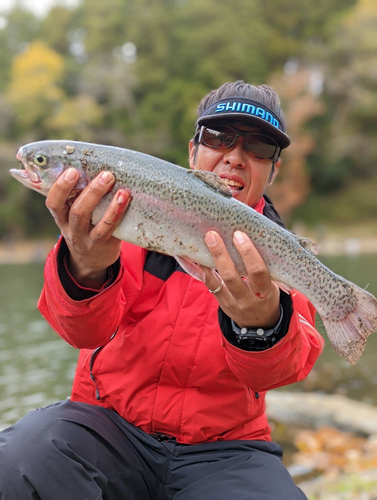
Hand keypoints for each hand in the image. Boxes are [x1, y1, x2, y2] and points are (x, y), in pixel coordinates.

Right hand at [46, 168, 130, 287]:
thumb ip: (76, 196)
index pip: (53, 203)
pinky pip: (111, 229)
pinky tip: (126, 200)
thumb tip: (91, 163)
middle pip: (77, 211)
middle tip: (106, 175)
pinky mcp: (104, 245)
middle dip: (91, 192)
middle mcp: (72, 229)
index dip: (60, 187)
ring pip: (95, 222)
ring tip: (120, 188)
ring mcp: (88, 239)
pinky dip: (118, 213)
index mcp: (61, 217)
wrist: (91, 262)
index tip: (72, 171)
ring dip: (109, 204)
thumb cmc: (84, 227)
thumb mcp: (73, 216)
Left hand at [201, 231, 279, 328]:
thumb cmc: (268, 293)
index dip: (248, 253)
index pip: (258, 272)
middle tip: (214, 234)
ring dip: (211, 259)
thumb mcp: (274, 283)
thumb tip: (254, 233)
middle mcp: (247, 298)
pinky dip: (204, 269)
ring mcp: (232, 302)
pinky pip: (210, 284)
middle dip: (222, 254)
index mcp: (265, 291)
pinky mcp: (221, 302)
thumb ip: (265, 264)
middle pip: (232, 276)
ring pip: (218, 281)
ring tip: (206, 240)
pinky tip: (199, 255)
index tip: (239, 235)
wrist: (259, 321)